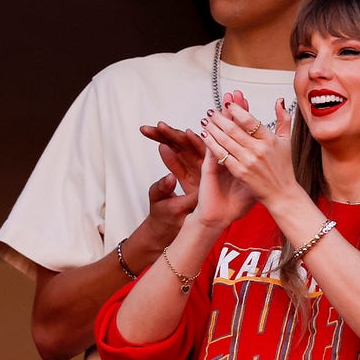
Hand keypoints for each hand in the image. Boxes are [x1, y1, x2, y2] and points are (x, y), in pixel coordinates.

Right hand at [139, 122, 208, 244]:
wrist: (173, 234)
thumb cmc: (172, 224)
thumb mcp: (169, 209)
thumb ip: (164, 192)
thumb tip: (168, 176)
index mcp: (207, 182)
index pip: (204, 157)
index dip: (195, 143)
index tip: (184, 132)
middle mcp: (203, 175)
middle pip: (191, 149)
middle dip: (174, 136)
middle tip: (160, 125)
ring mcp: (194, 174)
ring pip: (182, 152)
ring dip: (167, 139)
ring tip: (152, 129)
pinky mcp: (185, 174)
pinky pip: (176, 160)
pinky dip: (167, 151)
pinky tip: (158, 142)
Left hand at [197, 95, 298, 208]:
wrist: (281, 194)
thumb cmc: (283, 169)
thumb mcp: (286, 141)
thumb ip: (283, 119)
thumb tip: (279, 101)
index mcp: (269, 140)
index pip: (249, 120)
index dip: (236, 110)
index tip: (227, 104)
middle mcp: (258, 150)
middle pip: (233, 129)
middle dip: (219, 118)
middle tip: (211, 111)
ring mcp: (248, 161)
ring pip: (225, 140)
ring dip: (213, 128)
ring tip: (205, 121)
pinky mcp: (239, 172)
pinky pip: (222, 155)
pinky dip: (212, 144)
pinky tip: (205, 137)